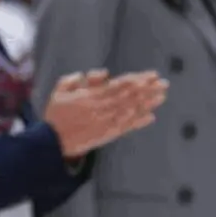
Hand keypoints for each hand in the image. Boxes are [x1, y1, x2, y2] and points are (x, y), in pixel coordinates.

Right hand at [42, 69, 167, 159]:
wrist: (52, 143)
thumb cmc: (55, 115)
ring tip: (162, 96)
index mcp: (89, 97)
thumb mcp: (58, 91)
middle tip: (163, 83)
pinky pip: (126, 127)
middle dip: (147, 89)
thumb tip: (101, 73)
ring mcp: (105, 123)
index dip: (135, 80)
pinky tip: (151, 117)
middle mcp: (100, 109)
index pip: (118, 86)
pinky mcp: (107, 135)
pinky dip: (138, 122)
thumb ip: (74, 79)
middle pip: (128, 97)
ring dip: (147, 103)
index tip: (149, 75)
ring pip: (130, 110)